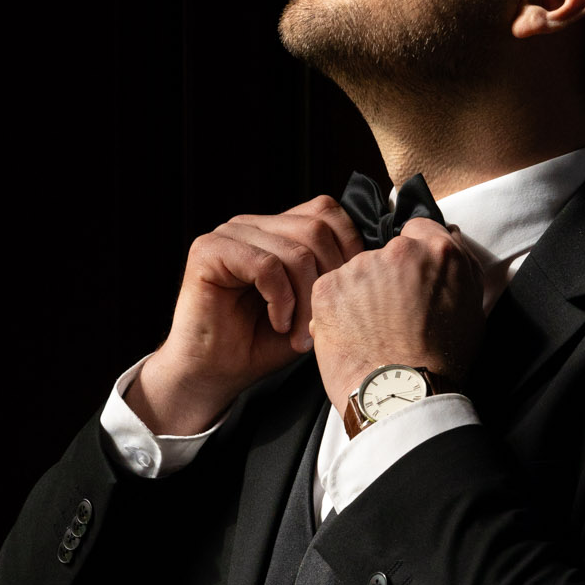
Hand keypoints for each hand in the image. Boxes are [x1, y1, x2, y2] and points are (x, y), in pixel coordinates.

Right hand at [128, 195, 365, 433]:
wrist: (214, 373)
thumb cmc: (262, 343)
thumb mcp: (311, 306)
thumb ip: (334, 277)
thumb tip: (375, 260)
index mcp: (277, 229)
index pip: (327, 212)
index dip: (348, 249)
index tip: (350, 294)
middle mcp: (253, 224)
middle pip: (316, 228)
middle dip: (330, 281)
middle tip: (323, 324)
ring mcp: (229, 233)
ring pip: (295, 250)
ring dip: (306, 299)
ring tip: (299, 333)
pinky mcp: (208, 250)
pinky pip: (265, 264)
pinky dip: (281, 299)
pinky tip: (278, 323)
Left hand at [309, 218, 484, 414]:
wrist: (401, 397)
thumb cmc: (442, 364)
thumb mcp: (472, 311)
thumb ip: (458, 271)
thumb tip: (447, 243)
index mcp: (439, 252)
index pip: (418, 230)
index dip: (414, 258)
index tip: (410, 279)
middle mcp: (399, 252)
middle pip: (386, 252)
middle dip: (387, 277)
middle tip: (392, 314)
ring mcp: (360, 268)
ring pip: (357, 272)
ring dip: (361, 294)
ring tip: (372, 331)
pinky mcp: (328, 287)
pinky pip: (331, 291)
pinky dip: (336, 310)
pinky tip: (351, 335)